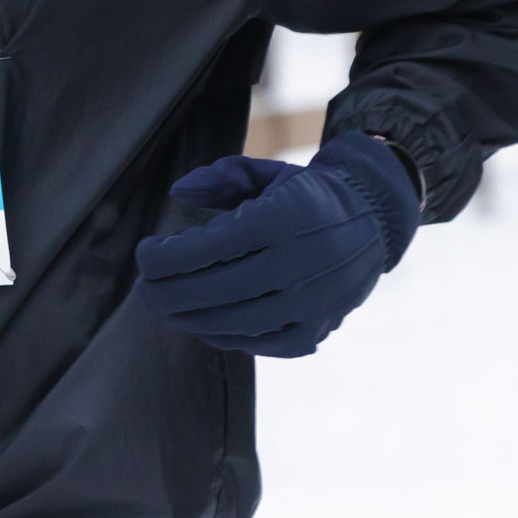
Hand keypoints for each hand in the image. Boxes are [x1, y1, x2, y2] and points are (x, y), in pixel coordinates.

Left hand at [133, 136, 422, 358]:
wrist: (372, 223)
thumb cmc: (304, 196)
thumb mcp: (266, 174)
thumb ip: (221, 178)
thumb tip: (178, 191)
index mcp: (281, 218)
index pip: (207, 248)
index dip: (165, 258)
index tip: (145, 253)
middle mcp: (297, 263)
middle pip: (211, 291)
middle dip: (166, 293)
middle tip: (145, 288)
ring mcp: (308, 303)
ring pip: (229, 323)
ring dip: (187, 317)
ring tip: (167, 304)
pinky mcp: (313, 332)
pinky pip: (254, 343)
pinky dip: (221, 336)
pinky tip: (203, 320)